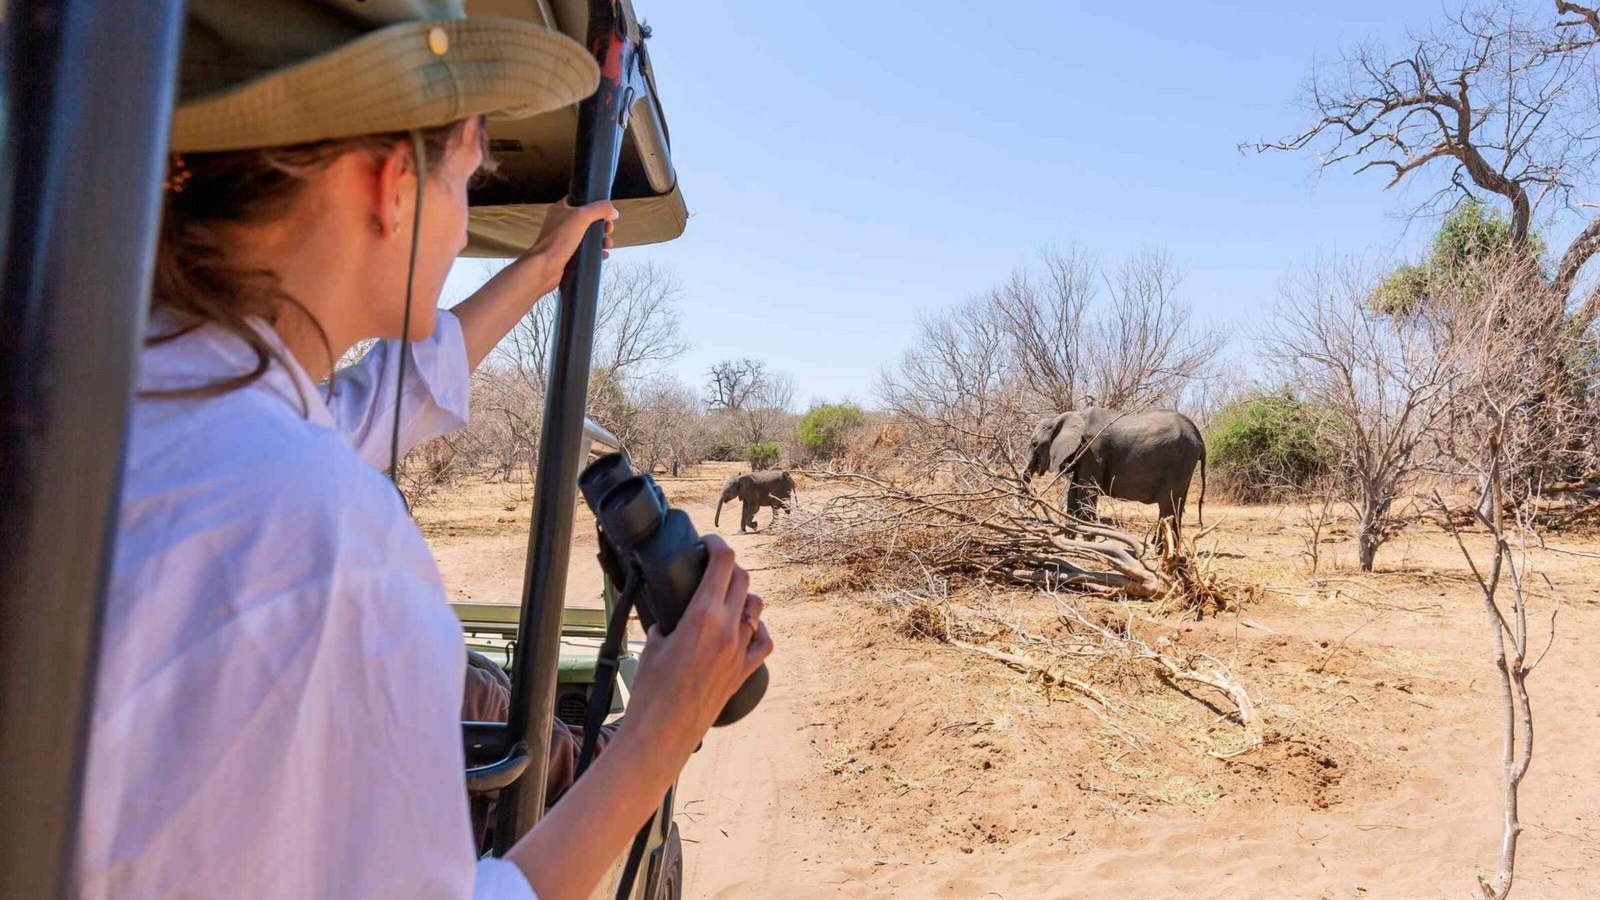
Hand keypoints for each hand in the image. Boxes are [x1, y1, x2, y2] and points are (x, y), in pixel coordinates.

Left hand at [527, 197, 616, 268]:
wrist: (545, 267)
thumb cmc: (558, 240)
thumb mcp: (581, 217)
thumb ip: (598, 209)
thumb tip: (613, 211)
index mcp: (561, 209)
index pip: (581, 201)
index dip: (596, 205)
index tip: (606, 212)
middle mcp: (562, 223)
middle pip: (588, 219)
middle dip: (602, 225)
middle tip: (608, 230)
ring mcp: (565, 239)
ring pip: (588, 236)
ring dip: (601, 239)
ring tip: (607, 245)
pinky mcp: (569, 253)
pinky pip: (586, 250)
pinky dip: (596, 252)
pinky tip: (602, 255)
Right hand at [624, 535, 772, 757]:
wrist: (664, 732)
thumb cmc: (651, 690)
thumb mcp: (652, 644)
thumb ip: (665, 622)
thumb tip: (668, 615)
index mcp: (702, 616)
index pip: (723, 562)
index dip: (717, 544)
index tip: (707, 543)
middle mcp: (727, 628)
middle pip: (742, 579)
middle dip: (728, 568)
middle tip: (713, 569)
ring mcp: (740, 650)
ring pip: (757, 608)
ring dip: (744, 597)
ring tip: (727, 599)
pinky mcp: (745, 671)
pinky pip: (765, 641)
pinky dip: (759, 629)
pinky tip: (748, 628)